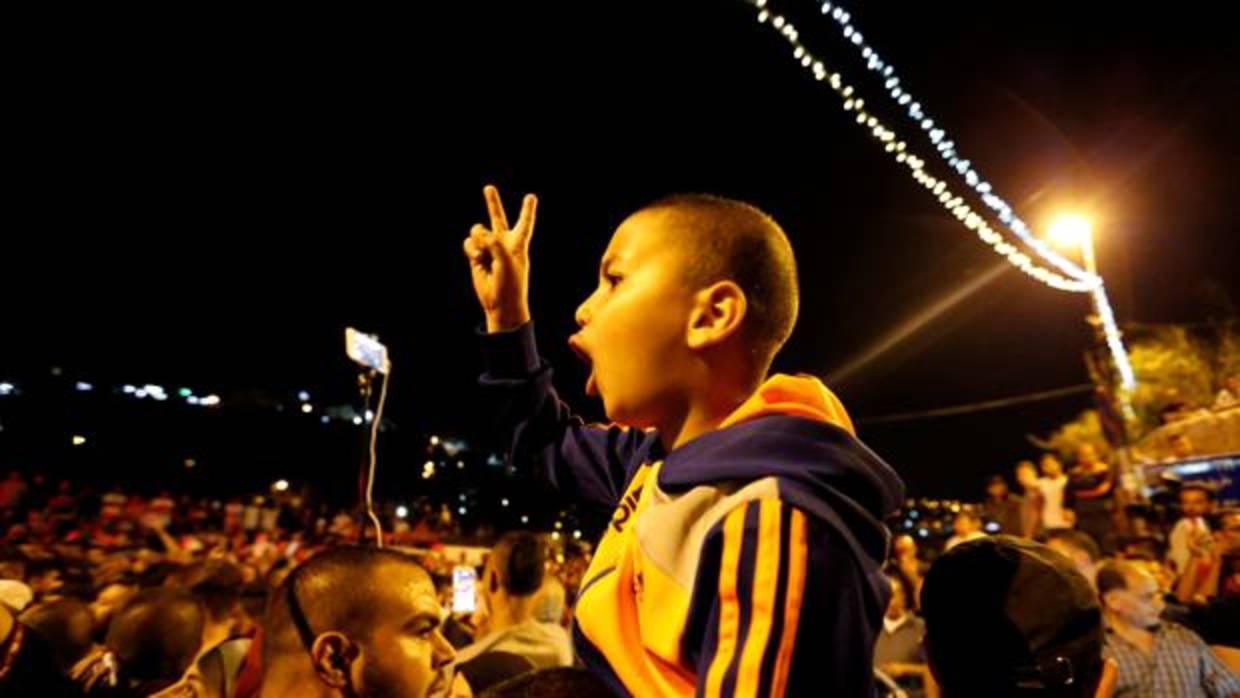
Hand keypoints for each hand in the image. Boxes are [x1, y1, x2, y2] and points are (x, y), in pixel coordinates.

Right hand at [463, 185, 537, 331]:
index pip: (524, 223)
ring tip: (482, 254)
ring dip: (478, 239)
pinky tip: (476, 258)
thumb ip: (492, 240)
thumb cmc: (510, 282)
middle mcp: (503, 243)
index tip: (531, 197)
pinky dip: (471, 249)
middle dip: (492, 203)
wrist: (499, 303)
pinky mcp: (476, 256)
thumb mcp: (505, 258)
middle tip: (488, 188)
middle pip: (498, 217)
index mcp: (518, 243)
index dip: (527, 210)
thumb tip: (475, 232)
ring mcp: (488, 249)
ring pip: (478, 231)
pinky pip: (469, 243)